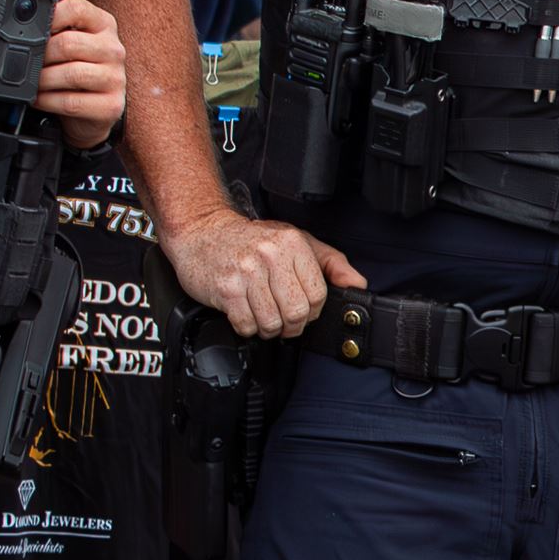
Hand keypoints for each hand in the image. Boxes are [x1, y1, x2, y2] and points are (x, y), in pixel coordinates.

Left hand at [35, 0, 126, 147]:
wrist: (94, 112)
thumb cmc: (78, 73)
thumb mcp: (71, 44)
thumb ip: (54, 30)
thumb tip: (20, 29)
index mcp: (103, 25)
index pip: (76, 8)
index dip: (49, 17)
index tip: (31, 30)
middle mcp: (113, 49)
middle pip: (68, 43)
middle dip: (40, 56)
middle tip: (27, 63)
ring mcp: (115, 78)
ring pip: (72, 74)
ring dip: (43, 80)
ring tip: (33, 82)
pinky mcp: (111, 105)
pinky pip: (72, 102)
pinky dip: (48, 101)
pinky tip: (40, 99)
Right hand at [162, 204, 365, 339]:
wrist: (201, 231)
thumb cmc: (250, 240)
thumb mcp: (296, 241)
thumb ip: (331, 263)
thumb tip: (357, 285)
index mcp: (292, 243)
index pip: (318, 295)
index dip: (312, 310)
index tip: (302, 308)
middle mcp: (269, 255)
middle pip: (297, 313)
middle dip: (291, 324)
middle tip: (282, 317)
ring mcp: (246, 272)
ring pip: (272, 323)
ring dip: (268, 328)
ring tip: (261, 313)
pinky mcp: (226, 289)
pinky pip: (247, 326)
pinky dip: (247, 327)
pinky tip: (244, 312)